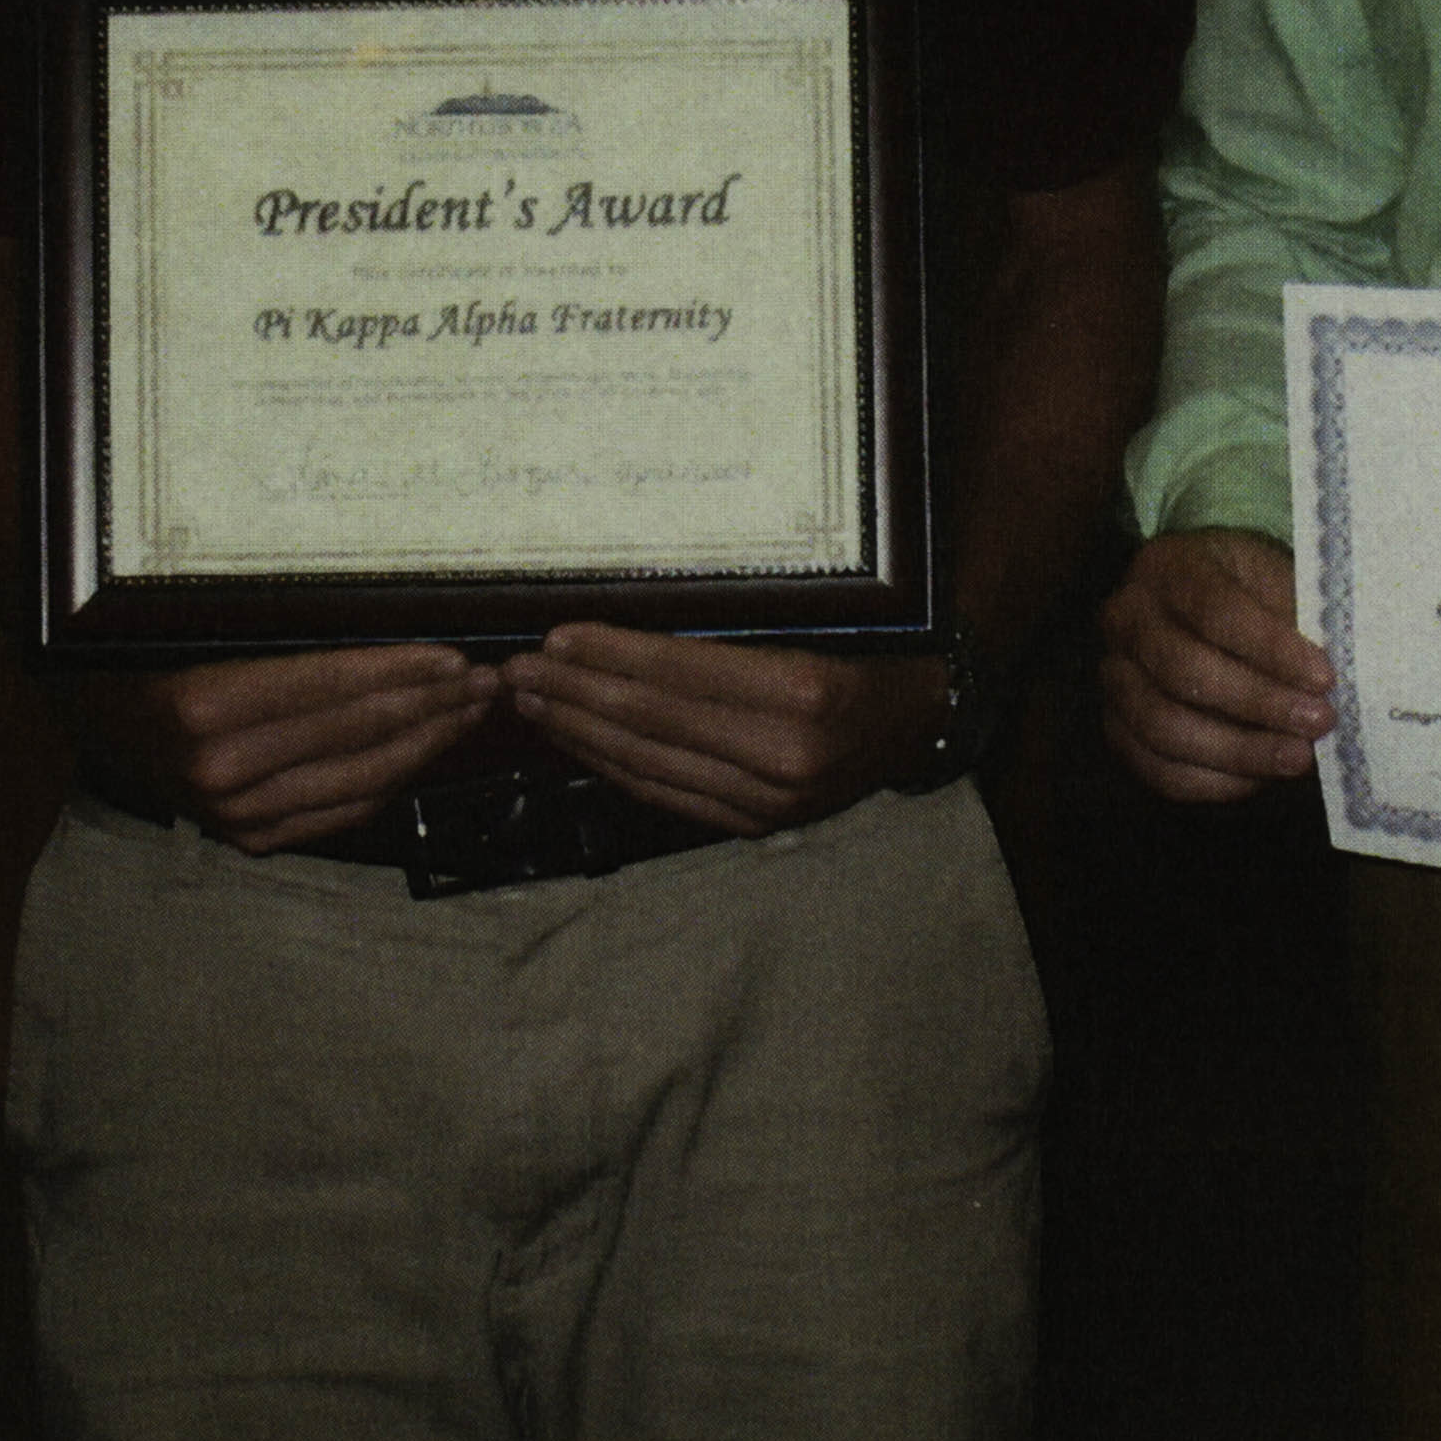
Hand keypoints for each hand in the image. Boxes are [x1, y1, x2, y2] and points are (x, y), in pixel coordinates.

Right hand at [66, 643, 504, 853]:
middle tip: (488, 679)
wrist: (93, 713)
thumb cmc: (147, 648)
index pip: (331, 687)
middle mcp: (219, 770)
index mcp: (202, 707)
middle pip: (356, 733)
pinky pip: (341, 810)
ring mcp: (234, 814)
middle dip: (432, 705)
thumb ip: (281, 623)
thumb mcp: (197, 617)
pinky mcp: (249, 839)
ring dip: (426, 744)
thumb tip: (387, 611)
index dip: (402, 671)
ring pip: (360, 778)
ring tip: (471, 711)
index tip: (456, 655)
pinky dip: (390, 780)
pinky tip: (425, 749)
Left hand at [506, 627, 958, 836]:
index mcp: (806, 694)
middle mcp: (786, 756)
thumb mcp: (819, 616)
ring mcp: (770, 801)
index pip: (680, 673)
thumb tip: (626, 617)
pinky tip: (577, 742)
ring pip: (650, 763)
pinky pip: (667, 794)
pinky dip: (615, 766)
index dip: (610, 656)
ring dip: (580, 733)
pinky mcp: (756, 825)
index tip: (554, 636)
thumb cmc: (872, 645)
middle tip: (516, 670)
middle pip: (654, 720)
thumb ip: (733, 624)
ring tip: (531, 703)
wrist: (924, 718)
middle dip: (576, 694)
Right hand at [1096, 527, 1338, 803]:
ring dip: (1239, 751)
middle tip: (1319, 721)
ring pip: (1164, 726)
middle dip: (1258, 702)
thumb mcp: (1281, 582)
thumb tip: (1333, 682)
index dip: (1270, 648)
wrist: (1215, 606)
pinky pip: (1157, 769)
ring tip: (1298, 757)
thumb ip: (1301, 623)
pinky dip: (1214, 781)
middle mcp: (1126, 618)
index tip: (1325, 677)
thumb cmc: (1257, 593)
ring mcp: (1113, 676)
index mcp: (1168, 566)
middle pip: (1182, 669)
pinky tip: (1261, 778)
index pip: (1214, 609)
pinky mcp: (1118, 729)